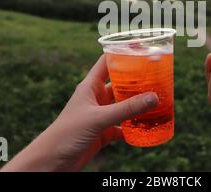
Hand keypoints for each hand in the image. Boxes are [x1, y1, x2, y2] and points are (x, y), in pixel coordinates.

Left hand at [1, 54, 158, 171]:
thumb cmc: (67, 134)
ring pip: (123, 105)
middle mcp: (96, 98)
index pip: (107, 62)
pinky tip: (147, 126)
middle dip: (137, 80)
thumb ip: (126, 109)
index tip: (140, 47)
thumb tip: (154, 97)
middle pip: (120, 83)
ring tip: (158, 99)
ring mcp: (100, 115)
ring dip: (138, 104)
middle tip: (157, 76)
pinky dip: (134, 127)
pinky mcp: (103, 132)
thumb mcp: (99, 118)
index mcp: (90, 86)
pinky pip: (123, 126)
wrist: (51, 162)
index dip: (122, 53)